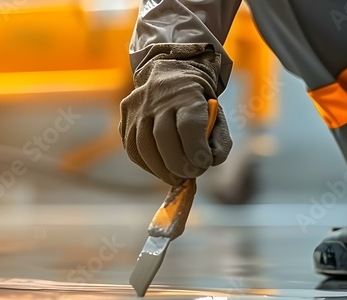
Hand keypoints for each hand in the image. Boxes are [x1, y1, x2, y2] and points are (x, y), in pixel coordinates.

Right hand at [120, 43, 232, 184]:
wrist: (171, 73)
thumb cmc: (197, 103)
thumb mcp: (217, 116)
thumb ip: (220, 142)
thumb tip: (210, 162)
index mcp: (187, 95)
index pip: (188, 125)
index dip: (196, 150)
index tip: (204, 165)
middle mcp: (159, 98)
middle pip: (163, 137)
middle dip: (177, 164)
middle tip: (189, 175)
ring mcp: (138, 106)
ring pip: (143, 145)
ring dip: (160, 169)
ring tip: (175, 178)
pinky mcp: (126, 116)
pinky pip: (132, 148)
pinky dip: (147, 165)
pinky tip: (161, 169)